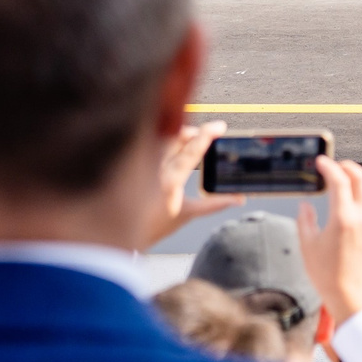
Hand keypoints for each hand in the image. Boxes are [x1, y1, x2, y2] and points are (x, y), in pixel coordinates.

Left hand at [143, 119, 240, 249]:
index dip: (206, 136)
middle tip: (208, 132)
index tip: (219, 127)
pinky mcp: (136, 164)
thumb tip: (238, 198)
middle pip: (175, 138)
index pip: (191, 152)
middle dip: (193, 131)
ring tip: (192, 136)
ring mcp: (144, 166)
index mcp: (171, 181)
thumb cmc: (155, 226)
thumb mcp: (187, 214)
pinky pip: (153, 144)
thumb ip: (214, 204)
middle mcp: (155, 170)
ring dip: (179, 133)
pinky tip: (173, 141)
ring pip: (162, 138)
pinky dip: (166, 139)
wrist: (123, 234)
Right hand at [296, 157, 361, 328]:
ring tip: (343, 176)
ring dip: (358, 176)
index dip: (330, 167)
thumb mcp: (307, 246)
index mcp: (343, 218)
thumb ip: (305, 221)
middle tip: (334, 165)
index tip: (322, 162)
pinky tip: (351, 195)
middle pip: (360, 178)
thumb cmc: (327, 274)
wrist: (349, 291)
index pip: (339, 182)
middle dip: (347, 166)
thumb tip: (306, 205)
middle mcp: (360, 217)